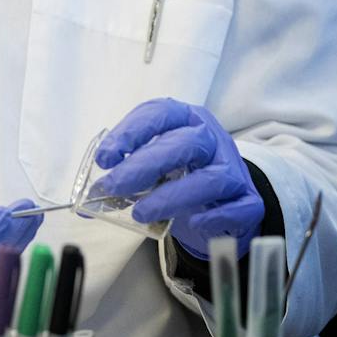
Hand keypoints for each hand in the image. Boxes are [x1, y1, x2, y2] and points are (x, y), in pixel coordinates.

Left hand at [94, 99, 263, 258]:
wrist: (222, 201)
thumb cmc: (180, 176)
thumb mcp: (151, 168)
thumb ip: (122, 177)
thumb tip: (87, 202)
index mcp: (185, 119)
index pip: (160, 112)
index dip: (131, 131)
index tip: (105, 157)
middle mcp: (212, 138)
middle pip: (185, 143)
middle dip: (145, 164)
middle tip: (114, 186)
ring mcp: (234, 169)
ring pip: (211, 178)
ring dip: (171, 196)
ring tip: (140, 213)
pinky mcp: (249, 201)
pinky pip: (236, 208)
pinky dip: (212, 218)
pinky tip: (192, 224)